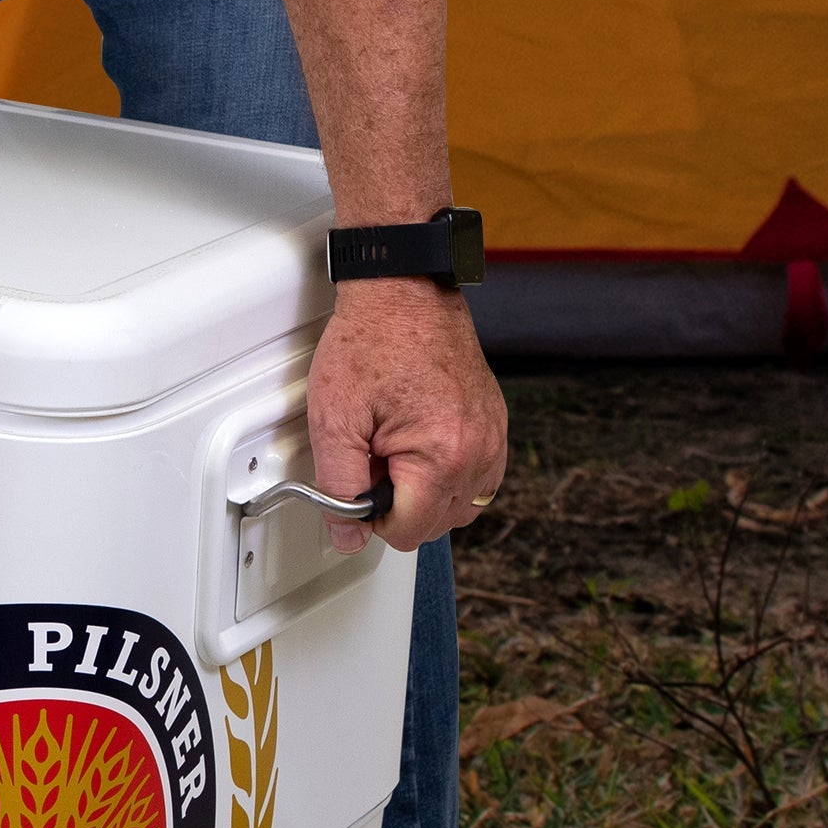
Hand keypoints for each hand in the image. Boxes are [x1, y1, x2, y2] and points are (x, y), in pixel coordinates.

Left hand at [307, 276, 507, 553]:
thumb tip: (348, 535)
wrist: (403, 292)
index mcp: (443, 456)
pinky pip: (478, 479)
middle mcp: (480, 450)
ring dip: (424, 495)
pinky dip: (447, 477)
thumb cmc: (370, 342)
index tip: (357, 486)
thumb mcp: (334, 423)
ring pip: (460, 507)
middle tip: (372, 459)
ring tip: (393, 453)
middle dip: (398, 505)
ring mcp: (493, 436)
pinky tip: (418, 451)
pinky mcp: (494, 423)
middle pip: (437, 525)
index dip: (372, 518)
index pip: (409, 531)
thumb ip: (338, 488)